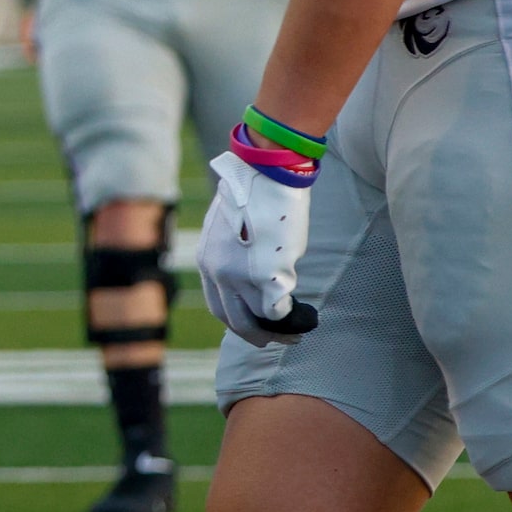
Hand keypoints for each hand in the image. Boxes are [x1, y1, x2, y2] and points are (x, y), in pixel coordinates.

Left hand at [200, 150, 320, 345]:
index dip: (238, 320)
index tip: (257, 326)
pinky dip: (291, 316)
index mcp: (206, 260)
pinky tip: (304, 313)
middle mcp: (216, 271)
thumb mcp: (233, 227)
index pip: (217, 305)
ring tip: (297, 329)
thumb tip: (254, 273)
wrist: (266, 172)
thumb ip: (236, 254)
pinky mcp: (264, 274)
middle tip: (281, 339)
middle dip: (259, 336)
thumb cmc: (257, 193)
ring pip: (258, 320)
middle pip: (234, 321)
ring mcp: (238, 275)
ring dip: (280, 329)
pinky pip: (278, 310)